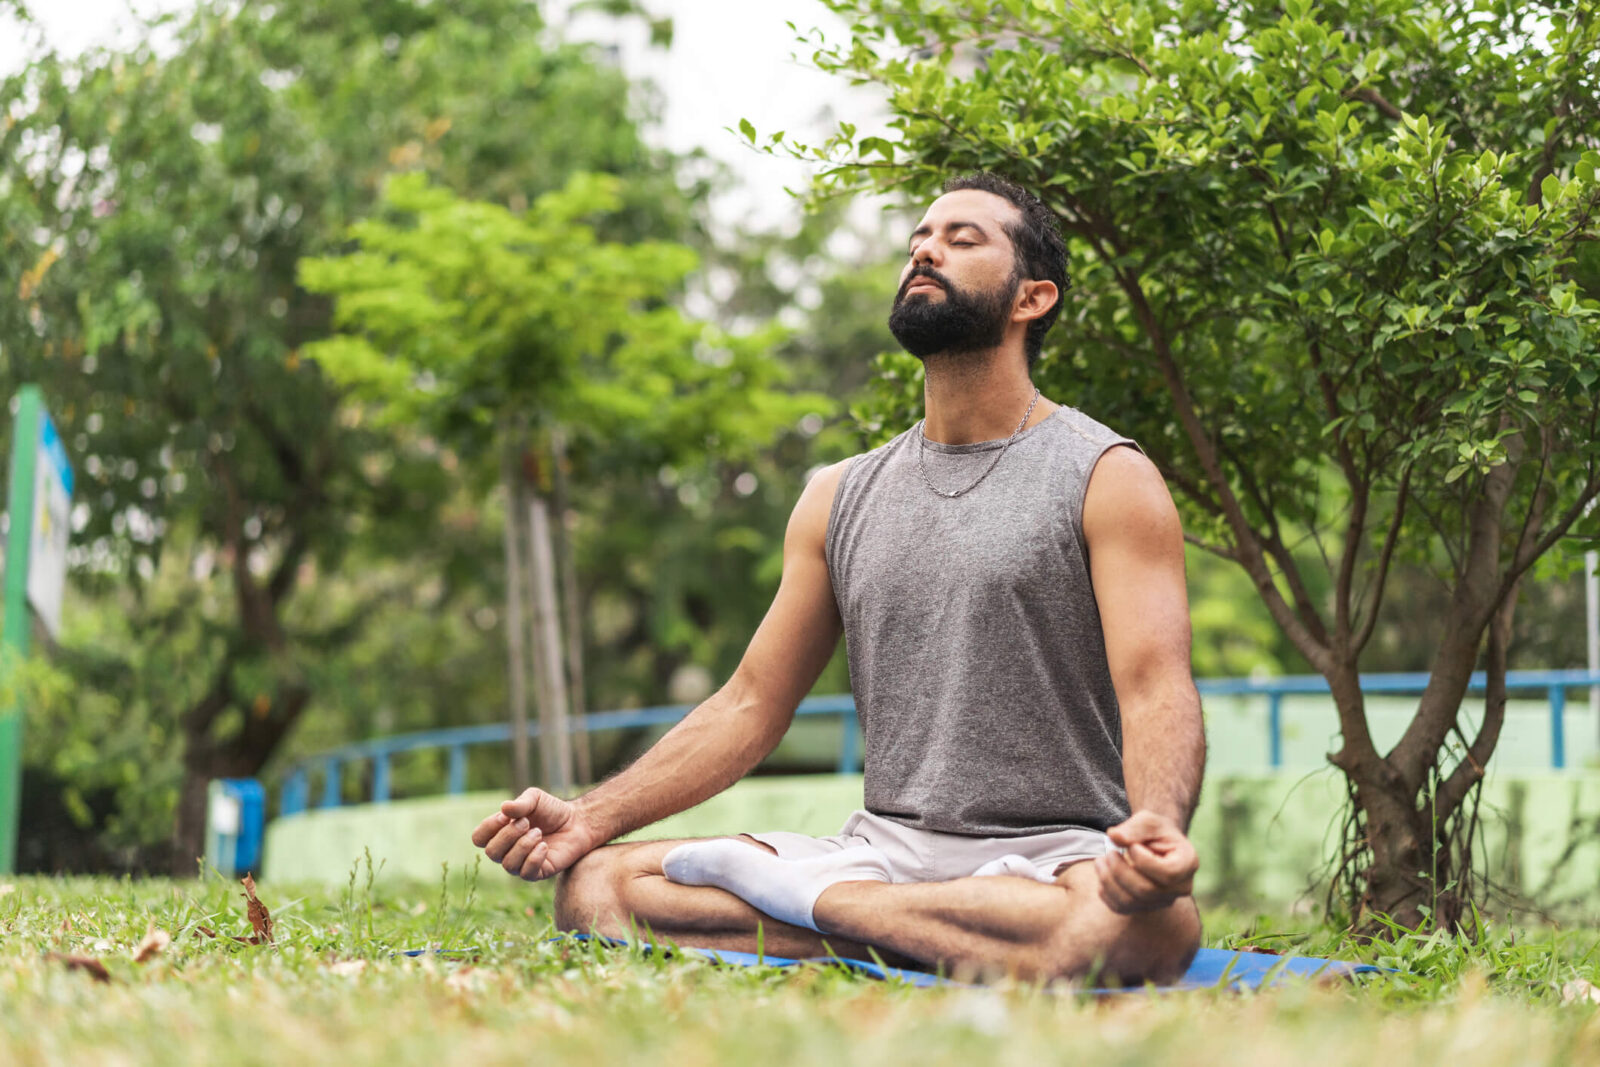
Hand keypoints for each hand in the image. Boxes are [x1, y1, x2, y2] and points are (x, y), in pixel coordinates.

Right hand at [470, 788, 601, 880]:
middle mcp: (507, 850)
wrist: (578, 822)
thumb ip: (520, 803)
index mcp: (500, 832)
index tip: (506, 816)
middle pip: (491, 852)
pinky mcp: (538, 873)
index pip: (478, 838)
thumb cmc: (552, 810)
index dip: (488, 828)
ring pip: (507, 865)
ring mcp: (521, 863)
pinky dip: (533, 858)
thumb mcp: (535, 799)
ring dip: (523, 846)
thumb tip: (504, 809)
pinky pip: (526, 873)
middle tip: (527, 823)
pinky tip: (545, 847)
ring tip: (538, 833)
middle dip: (508, 835)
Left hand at [1094, 810, 1198, 914]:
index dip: (1144, 860)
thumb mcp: (1148, 821)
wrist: (1153, 844)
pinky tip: (1103, 874)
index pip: (1168, 873)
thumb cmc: (1154, 832)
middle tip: (1109, 852)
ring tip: (1100, 860)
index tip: (1132, 846)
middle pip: (1146, 890)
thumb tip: (1114, 836)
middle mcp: (1180, 888)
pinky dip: (1105, 892)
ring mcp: (1162, 901)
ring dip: (1108, 880)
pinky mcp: (1144, 908)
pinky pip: (1121, 908)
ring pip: (1131, 902)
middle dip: (1120, 870)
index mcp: (1187, 864)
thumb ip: (1134, 827)